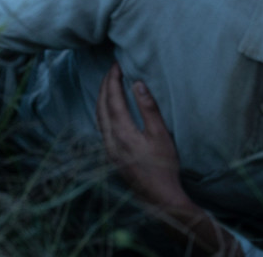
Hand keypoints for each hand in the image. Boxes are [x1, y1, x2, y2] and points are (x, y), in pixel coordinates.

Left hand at [97, 63, 244, 255]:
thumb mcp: (161, 134)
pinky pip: (101, 127)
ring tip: (109, 84)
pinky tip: (110, 109)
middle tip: (112, 70)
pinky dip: (103, 111)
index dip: (113, 79)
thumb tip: (137, 84)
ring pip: (98, 116)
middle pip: (101, 105)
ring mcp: (108, 149)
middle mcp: (110, 140)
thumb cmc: (164, 166)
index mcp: (122, 132)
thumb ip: (148, 108)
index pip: (112, 98)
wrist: (159, 198)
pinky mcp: (111, 156)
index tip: (117, 65)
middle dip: (105, 85)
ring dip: (102, 98)